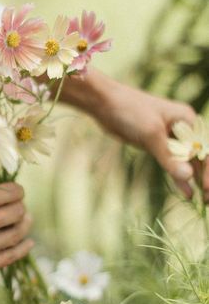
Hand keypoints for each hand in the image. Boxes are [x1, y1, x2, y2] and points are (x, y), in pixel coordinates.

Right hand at [0, 182, 32, 287]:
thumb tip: (7, 195)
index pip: (10, 192)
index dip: (16, 191)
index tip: (15, 192)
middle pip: (18, 211)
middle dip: (20, 207)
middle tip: (18, 208)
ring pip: (19, 232)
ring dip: (24, 224)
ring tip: (24, 221)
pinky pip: (13, 254)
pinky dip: (24, 246)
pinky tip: (27, 242)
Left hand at [95, 79, 208, 200]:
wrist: (104, 103)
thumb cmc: (130, 111)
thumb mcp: (151, 135)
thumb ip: (170, 157)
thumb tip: (189, 176)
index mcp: (187, 120)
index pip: (205, 149)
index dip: (208, 171)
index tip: (206, 189)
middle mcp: (182, 128)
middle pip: (199, 156)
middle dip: (204, 177)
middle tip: (206, 200)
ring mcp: (169, 136)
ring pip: (186, 161)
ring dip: (193, 179)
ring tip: (201, 200)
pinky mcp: (155, 143)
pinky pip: (171, 162)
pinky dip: (177, 176)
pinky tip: (186, 192)